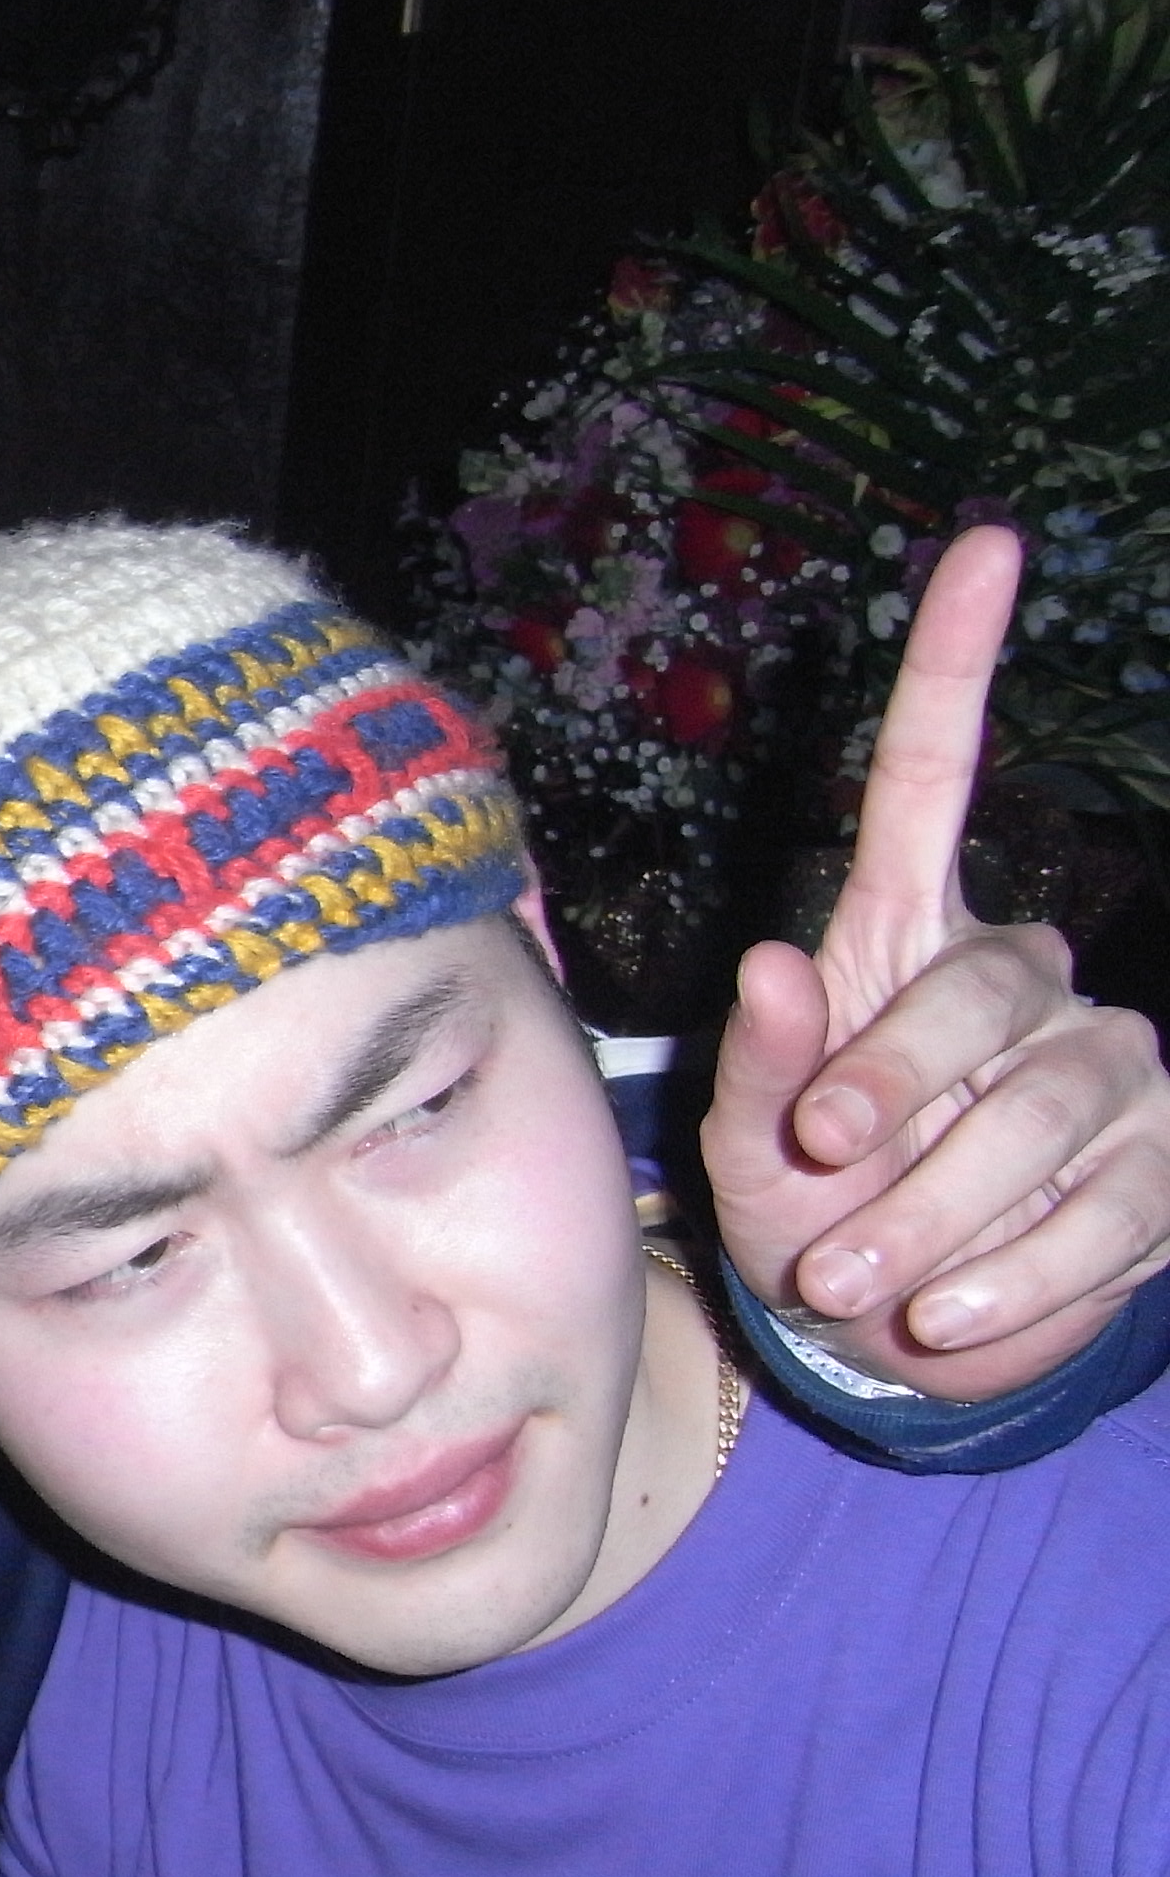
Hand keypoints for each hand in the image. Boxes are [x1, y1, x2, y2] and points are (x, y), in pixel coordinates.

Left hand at [703, 526, 1169, 1396]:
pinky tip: (945, 1319)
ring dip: (938, 1213)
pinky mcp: (1162, 1164)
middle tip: (820, 1179)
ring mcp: (1107, 1062)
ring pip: (1045, 1112)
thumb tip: (771, 963)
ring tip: (856, 1282)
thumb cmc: (802, 1209)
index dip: (957, 662)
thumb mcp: (748, 1148)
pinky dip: (1012, 1277)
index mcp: (904, 937)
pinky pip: (1101, 1210)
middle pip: (979, 995)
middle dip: (890, 1097)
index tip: (980, 544)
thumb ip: (757, 1064)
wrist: (885, 1333)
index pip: (935, 779)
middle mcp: (1021, 976)